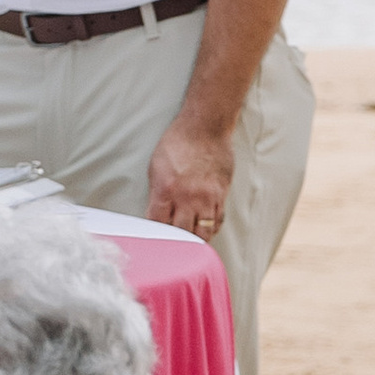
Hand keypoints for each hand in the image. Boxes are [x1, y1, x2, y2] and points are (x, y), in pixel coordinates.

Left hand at [147, 112, 235, 238]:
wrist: (205, 128)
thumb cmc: (177, 143)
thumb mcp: (156, 167)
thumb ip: (157, 194)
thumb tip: (156, 216)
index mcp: (166, 189)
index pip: (157, 224)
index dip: (154, 235)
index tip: (153, 239)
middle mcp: (187, 197)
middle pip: (181, 234)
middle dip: (175, 243)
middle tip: (171, 247)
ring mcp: (207, 197)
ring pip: (203, 232)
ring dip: (195, 241)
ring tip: (189, 245)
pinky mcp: (221, 195)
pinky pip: (217, 220)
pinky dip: (210, 228)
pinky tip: (204, 230)